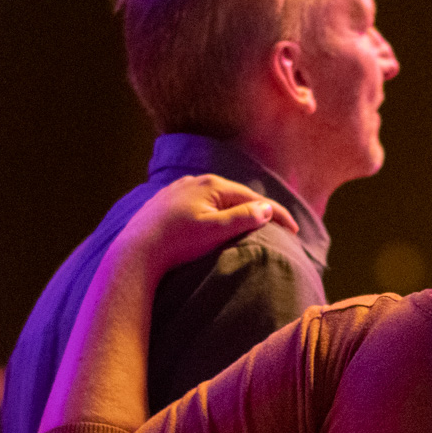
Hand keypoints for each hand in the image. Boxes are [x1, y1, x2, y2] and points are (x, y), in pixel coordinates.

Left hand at [115, 174, 297, 279]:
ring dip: (237, 210)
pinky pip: (201, 204)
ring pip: (218, 199)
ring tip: (252, 224)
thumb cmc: (177, 243)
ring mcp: (179, 190)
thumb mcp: (215, 231)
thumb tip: (267, 209)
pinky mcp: (166, 202)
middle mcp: (196, 181)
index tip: (295, 231)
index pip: (254, 199)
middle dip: (259, 210)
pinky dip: (216, 212)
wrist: (136, 251)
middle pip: (237, 196)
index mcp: (212, 185)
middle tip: (279, 226)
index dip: (277, 214)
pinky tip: (217, 221)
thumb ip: (243, 218)